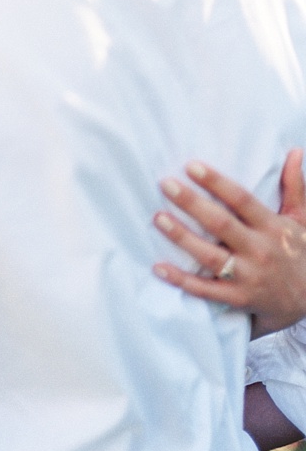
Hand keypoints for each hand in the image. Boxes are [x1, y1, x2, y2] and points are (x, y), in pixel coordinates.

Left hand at [152, 149, 305, 336]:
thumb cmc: (300, 253)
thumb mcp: (301, 220)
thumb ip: (294, 187)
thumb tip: (294, 151)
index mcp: (272, 227)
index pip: (241, 200)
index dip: (216, 182)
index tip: (191, 166)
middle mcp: (259, 250)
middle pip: (220, 224)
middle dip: (191, 203)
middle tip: (166, 184)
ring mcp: (248, 276)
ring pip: (209, 256)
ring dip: (182, 237)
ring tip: (158, 218)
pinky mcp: (237, 298)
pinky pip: (205, 290)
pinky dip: (181, 280)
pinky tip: (158, 268)